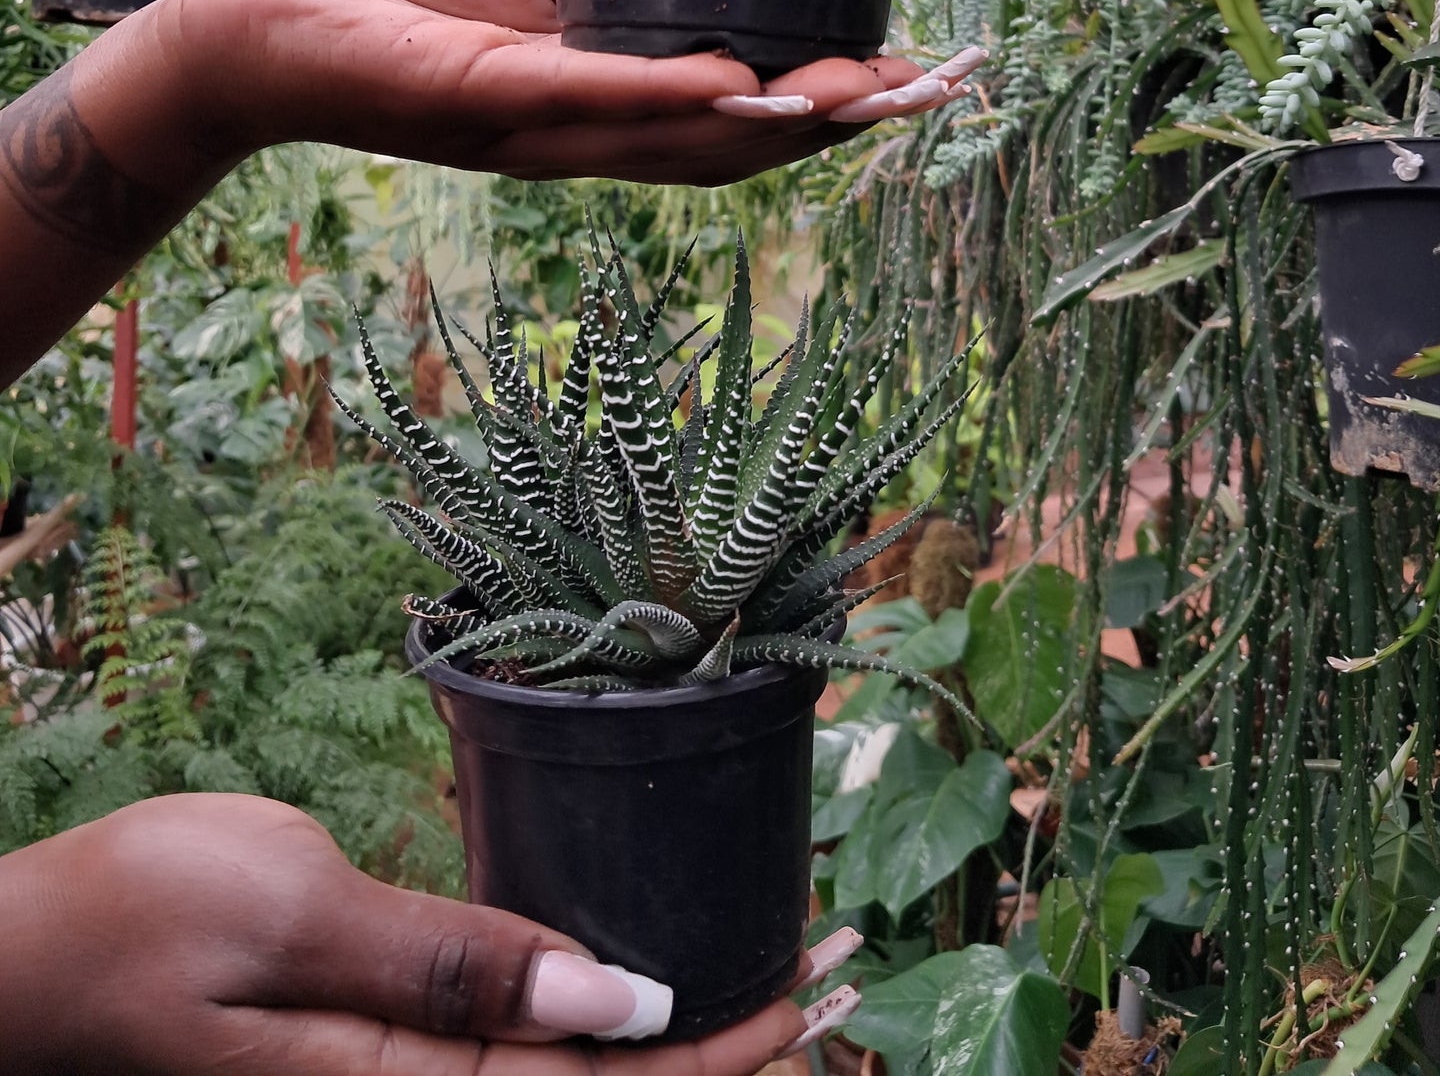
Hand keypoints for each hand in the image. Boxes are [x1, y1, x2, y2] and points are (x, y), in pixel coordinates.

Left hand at [0, 0, 983, 383]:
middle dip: (835, 123)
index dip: (826, 110)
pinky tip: (729, 73)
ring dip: (773, 116)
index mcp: (596, 107)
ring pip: (671, 138)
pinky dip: (656, 89)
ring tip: (864, 89)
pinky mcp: (472, 94)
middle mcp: (576, 137)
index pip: (731, 119)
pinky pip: (576, 96)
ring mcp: (528, 127)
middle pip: (727, 147)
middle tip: (930, 93)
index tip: (917, 81)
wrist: (262, 23)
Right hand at [0, 794, 860, 1075]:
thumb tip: (615, 999)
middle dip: (729, 1052)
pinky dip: (592, 1019)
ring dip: (672, 1040)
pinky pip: (509, 1053)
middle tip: (833, 976)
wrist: (27, 961)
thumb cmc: (141, 922)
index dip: (727, 1052)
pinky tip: (621, 975)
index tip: (820, 988)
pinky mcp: (366, 1048)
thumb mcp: (293, 914)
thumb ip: (450, 964)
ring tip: (760, 976)